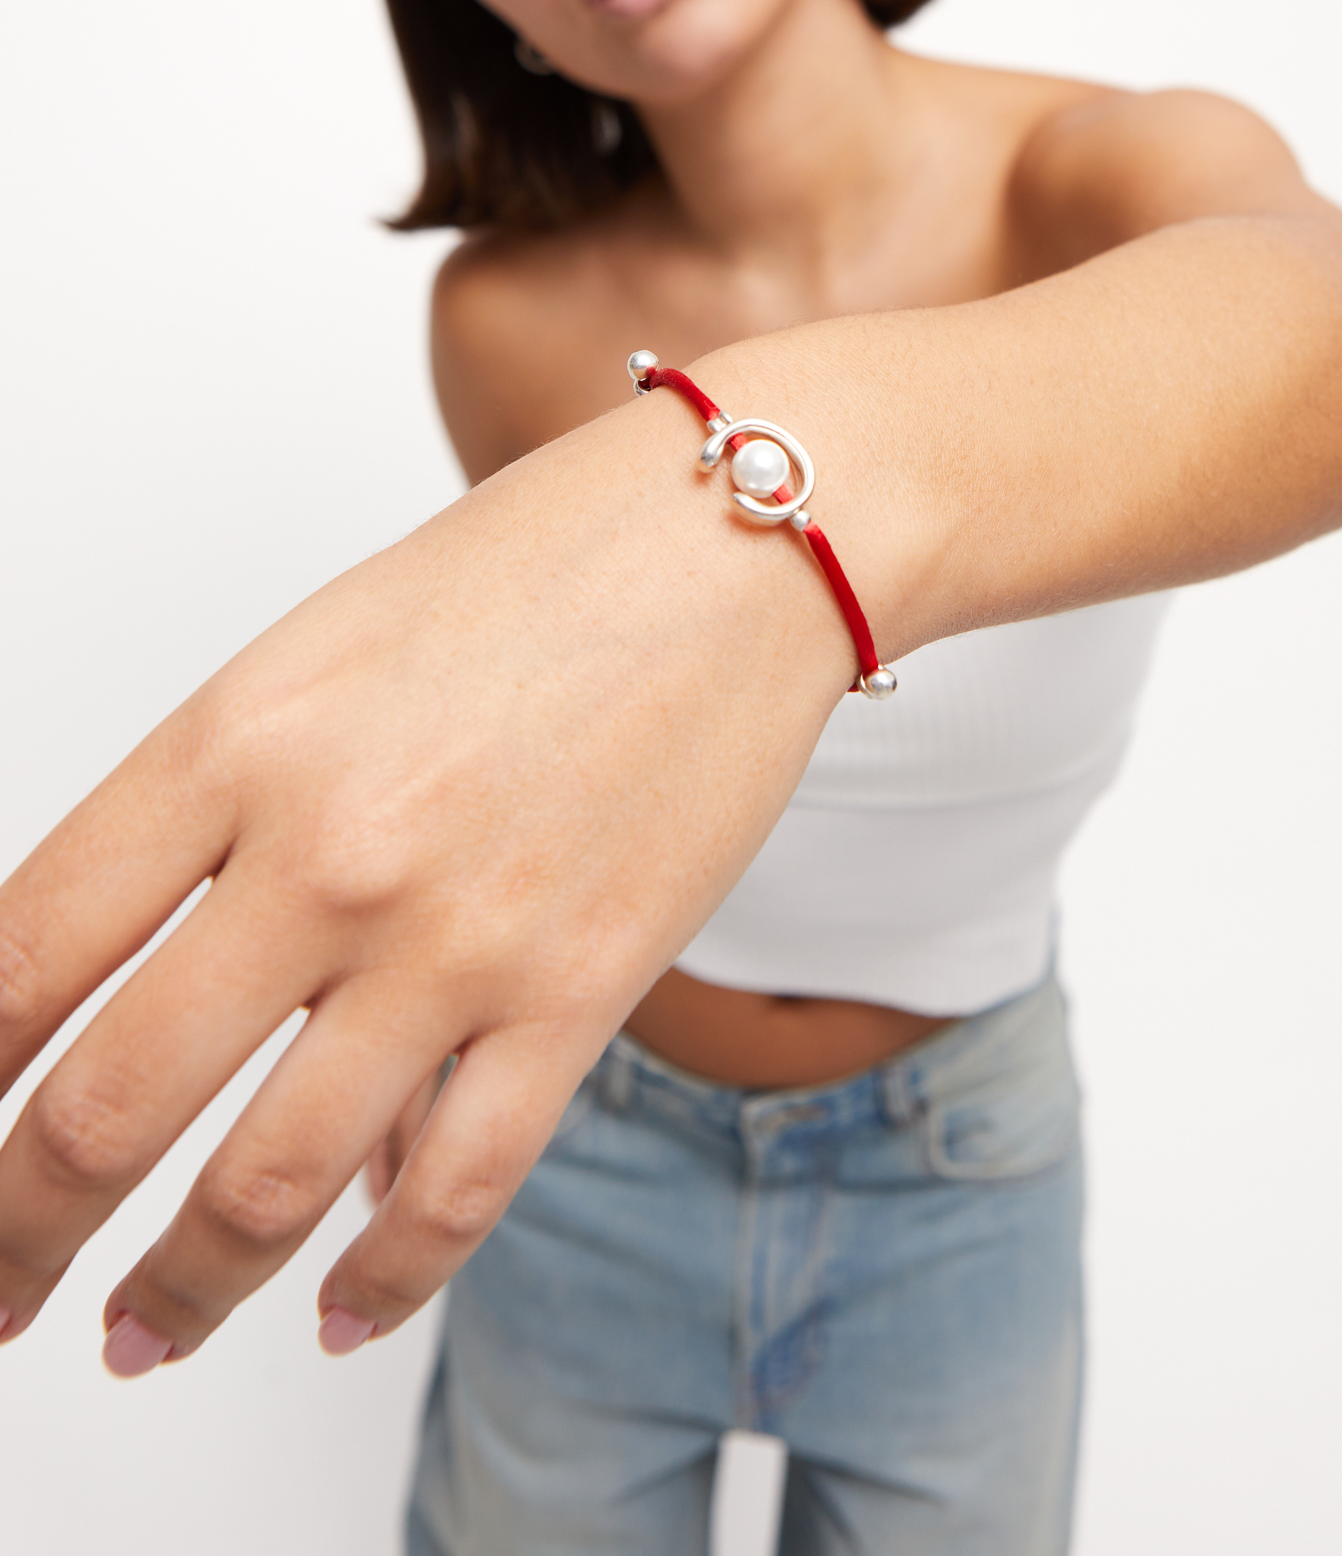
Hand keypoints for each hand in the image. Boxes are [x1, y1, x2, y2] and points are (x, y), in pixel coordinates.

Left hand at [0, 378, 860, 1372]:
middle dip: (18, 1231)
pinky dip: (379, 1285)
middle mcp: (329, 850)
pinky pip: (453, 1192)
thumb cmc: (535, 573)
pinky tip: (337, 1315)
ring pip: (266, 1185)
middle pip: (106, 1105)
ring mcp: (458, 935)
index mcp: (238, 740)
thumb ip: (221, 813)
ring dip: (179, 1292)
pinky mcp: (582, 992)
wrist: (736, 542)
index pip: (27, 953)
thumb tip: (147, 977)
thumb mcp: (320, 654)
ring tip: (141, 1332)